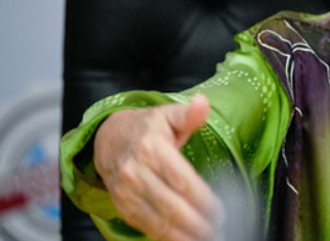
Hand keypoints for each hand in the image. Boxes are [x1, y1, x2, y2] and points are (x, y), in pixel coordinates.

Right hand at [94, 95, 222, 240]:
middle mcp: (135, 172)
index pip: (181, 180)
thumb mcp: (168, 114)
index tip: (220, 211)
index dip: (202, 199)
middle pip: (171, 205)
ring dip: (183, 234)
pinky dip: (166, 238)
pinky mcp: (122, 206)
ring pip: (158, 220)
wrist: (108, 139)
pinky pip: (145, 226)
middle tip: (218, 230)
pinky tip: (185, 240)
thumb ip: (189, 114)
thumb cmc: (148, 128)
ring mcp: (126, 191)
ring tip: (206, 238)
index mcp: (151, 148)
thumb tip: (203, 103)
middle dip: (196, 222)